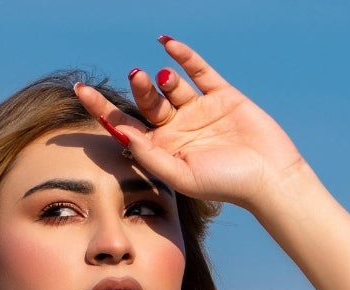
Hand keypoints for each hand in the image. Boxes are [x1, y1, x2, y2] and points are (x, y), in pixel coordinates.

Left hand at [73, 36, 306, 212]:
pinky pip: (198, 70)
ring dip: (162, 78)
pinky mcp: (221, 95)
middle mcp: (178, 129)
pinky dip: (184, 56)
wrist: (268, 177)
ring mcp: (199, 111)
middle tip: (138, 78)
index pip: (126, 125)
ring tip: (161, 77)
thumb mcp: (181, 175)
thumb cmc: (224, 184)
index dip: (102, 109)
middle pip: (147, 102)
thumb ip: (151, 155)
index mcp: (163, 151)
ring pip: (171, 85)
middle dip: (139, 89)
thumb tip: (121, 132)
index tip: (81, 91)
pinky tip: (167, 44)